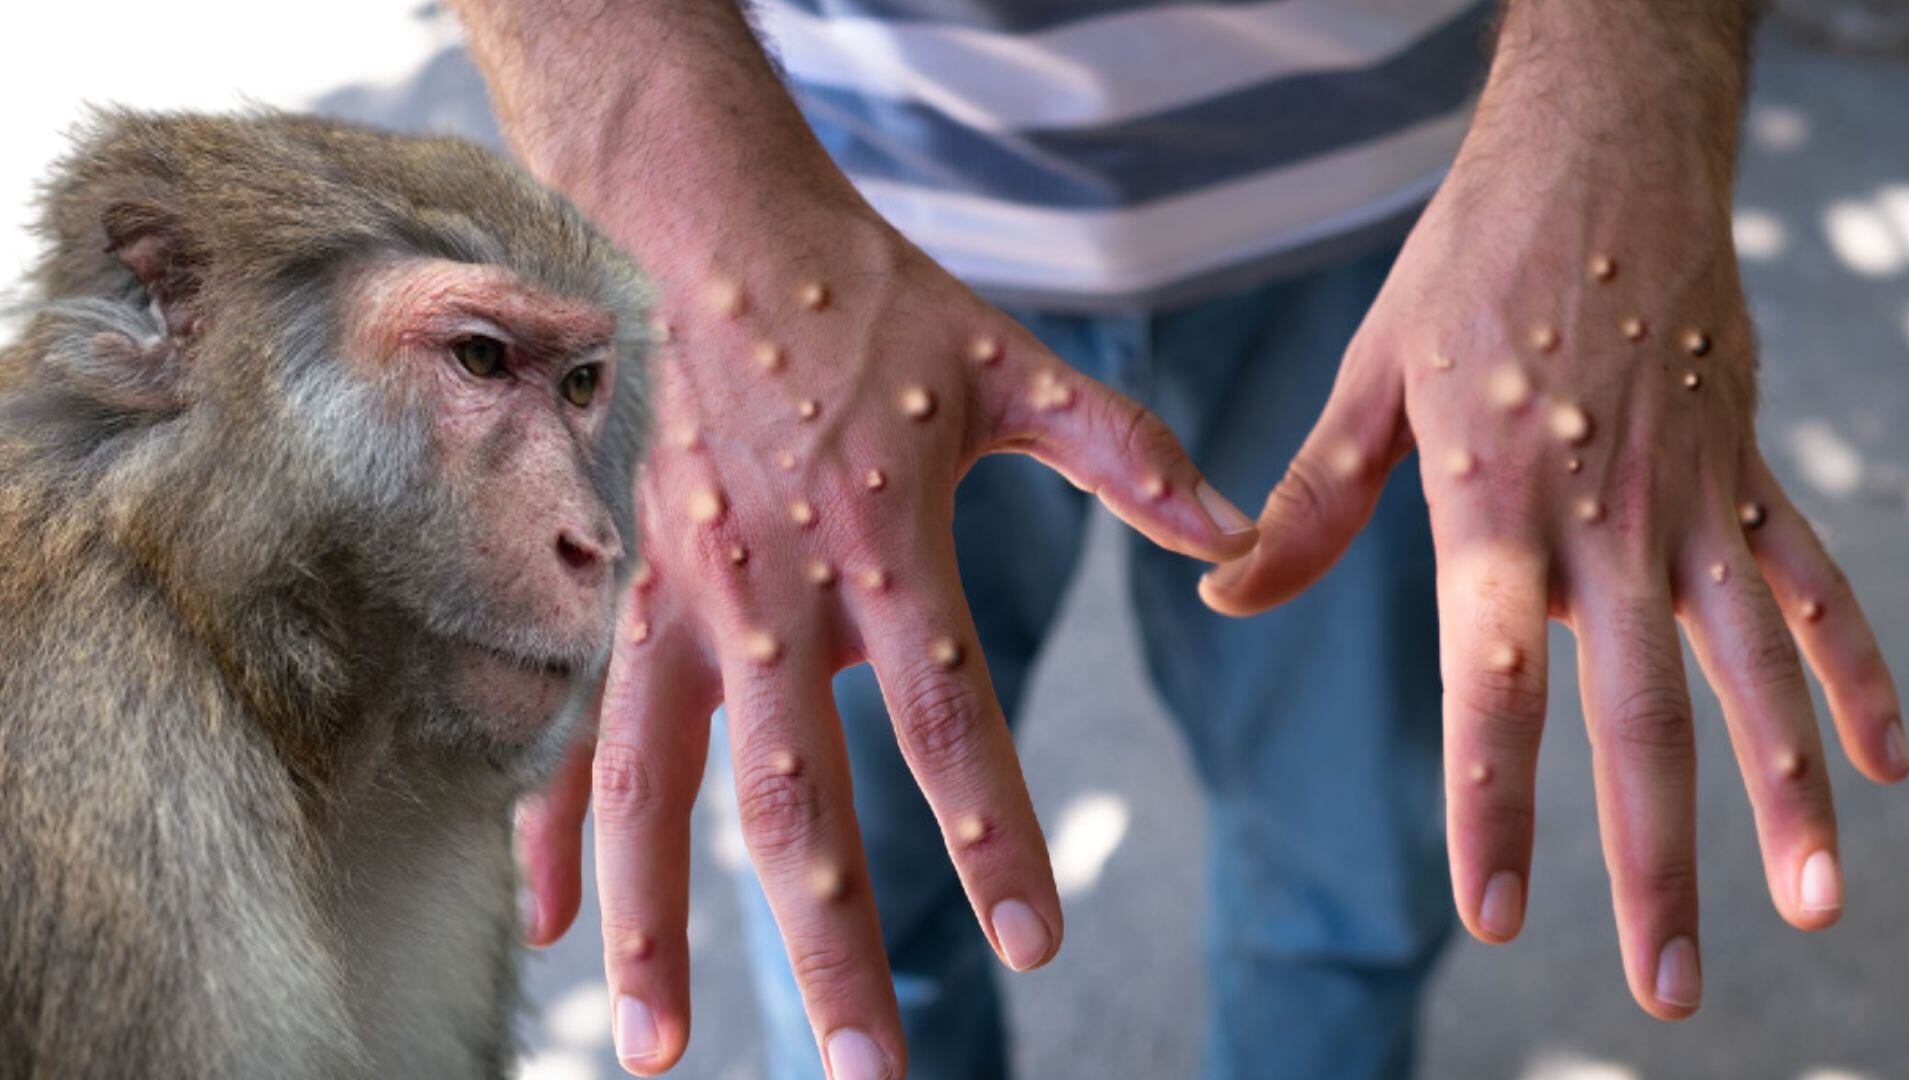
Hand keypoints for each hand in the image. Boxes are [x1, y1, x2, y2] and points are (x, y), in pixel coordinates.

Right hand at [518, 200, 1255, 1074]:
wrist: (706, 224)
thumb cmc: (867, 297)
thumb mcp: (1010, 364)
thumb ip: (1123, 455)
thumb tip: (1231, 538)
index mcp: (882, 543)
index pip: (946, 718)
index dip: (992, 834)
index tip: (1034, 943)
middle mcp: (768, 591)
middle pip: (794, 798)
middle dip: (830, 943)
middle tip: (866, 1068)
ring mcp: (673, 598)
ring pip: (655, 787)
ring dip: (657, 924)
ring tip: (657, 1048)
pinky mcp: (615, 590)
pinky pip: (574, 729)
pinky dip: (555, 830)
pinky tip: (546, 926)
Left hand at [1200, 65, 1908, 1017]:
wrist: (1602, 151)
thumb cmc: (1467, 265)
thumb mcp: (1368, 380)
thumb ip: (1308, 503)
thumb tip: (1222, 590)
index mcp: (1493, 504)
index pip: (1493, 685)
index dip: (1494, 804)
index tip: (1494, 912)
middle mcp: (1605, 520)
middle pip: (1639, 715)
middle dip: (1654, 861)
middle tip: (1664, 988)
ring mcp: (1693, 499)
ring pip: (1752, 670)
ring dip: (1788, 795)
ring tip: (1813, 910)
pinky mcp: (1747, 469)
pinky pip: (1816, 584)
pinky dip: (1860, 670)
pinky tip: (1896, 763)